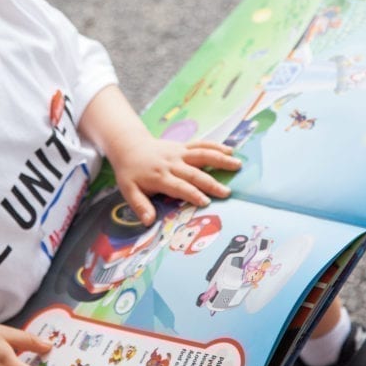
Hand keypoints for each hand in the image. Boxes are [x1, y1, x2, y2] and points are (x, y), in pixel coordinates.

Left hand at [107, 136, 240, 224]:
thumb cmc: (130, 172)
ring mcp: (179, 153)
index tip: (206, 202)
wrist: (129, 146)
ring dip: (220, 159)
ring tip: (237, 165)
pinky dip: (215, 146)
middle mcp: (171, 163)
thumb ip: (139, 205)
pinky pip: (201, 144)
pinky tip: (230, 150)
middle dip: (210, 183)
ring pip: (202, 155)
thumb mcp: (128, 190)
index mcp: (159, 176)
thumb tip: (148, 221)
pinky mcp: (183, 146)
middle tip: (226, 193)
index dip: (192, 194)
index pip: (178, 186)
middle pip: (193, 173)